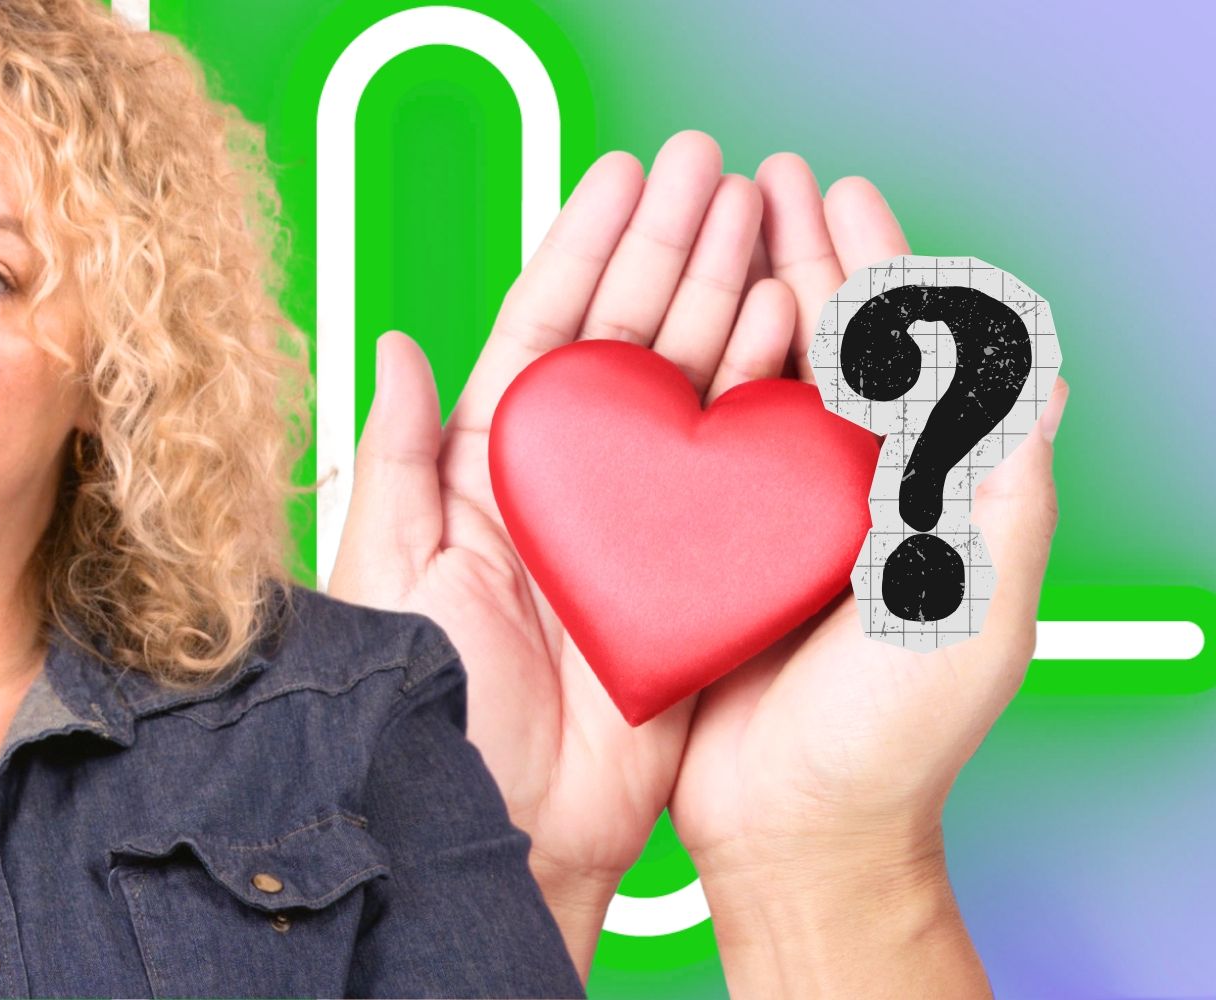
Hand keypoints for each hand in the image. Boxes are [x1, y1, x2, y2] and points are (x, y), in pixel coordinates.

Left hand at [327, 130, 798, 978]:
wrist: (491, 826)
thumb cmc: (418, 708)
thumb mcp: (388, 568)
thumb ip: (397, 454)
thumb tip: (394, 347)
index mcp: (487, 471)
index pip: (544, 332)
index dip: (584, 250)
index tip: (622, 177)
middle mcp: (569, 485)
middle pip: (629, 341)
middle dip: (671, 250)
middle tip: (712, 170)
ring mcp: (638, 527)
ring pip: (692, 390)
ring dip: (727, 303)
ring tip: (764, 224)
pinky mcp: (697, 578)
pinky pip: (739, 477)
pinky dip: (768, 405)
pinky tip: (791, 337)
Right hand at [665, 153, 1068, 996]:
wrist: (794, 829)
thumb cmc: (889, 736)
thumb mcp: (970, 605)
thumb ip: (996, 487)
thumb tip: (1024, 370)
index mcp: (927, 492)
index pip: (907, 352)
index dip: (876, 265)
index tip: (838, 200)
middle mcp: (853, 493)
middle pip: (829, 344)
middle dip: (799, 251)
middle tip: (761, 180)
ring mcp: (774, 517)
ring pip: (756, 377)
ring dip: (735, 291)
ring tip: (706, 224)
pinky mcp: (706, 548)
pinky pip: (694, 441)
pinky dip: (679, 375)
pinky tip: (651, 336)